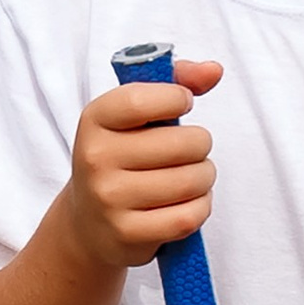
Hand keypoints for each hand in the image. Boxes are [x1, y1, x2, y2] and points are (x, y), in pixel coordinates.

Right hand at [67, 58, 223, 271]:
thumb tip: (214, 70)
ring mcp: (108, 199)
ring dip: (205, 178)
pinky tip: (189, 203)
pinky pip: (188, 217)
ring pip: (192, 181)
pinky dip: (200, 208)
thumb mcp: (136, 114)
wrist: (89, 222)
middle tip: (191, 152)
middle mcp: (95, 158)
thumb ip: (175, 81)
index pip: (141, 100)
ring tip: (193, 177)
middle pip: (184, 144)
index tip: (183, 104)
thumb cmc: (124, 157)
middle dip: (200, 146)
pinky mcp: (126, 233)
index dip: (176, 98)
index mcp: (95, 119)